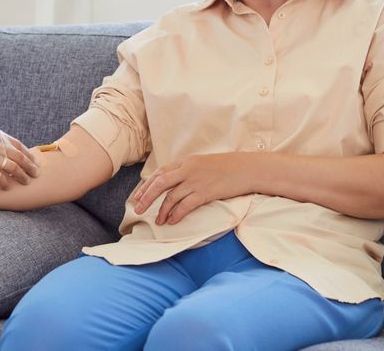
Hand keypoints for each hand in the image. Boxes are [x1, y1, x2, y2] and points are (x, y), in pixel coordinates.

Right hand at [0, 117, 40, 188]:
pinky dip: (5, 184)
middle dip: (30, 166)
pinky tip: (7, 188)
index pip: (18, 145)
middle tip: (36, 174)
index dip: (27, 154)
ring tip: (26, 182)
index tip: (33, 160)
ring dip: (22, 176)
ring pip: (14, 168)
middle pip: (20, 157)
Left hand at [131, 153, 251, 225]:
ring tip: (159, 221)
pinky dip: (176, 214)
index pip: (159, 173)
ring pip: (171, 197)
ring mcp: (196, 181)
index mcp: (185, 162)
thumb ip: (186, 171)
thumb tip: (172, 183)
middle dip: (146, 198)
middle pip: (159, 184)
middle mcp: (187, 170)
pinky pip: (185, 205)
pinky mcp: (205, 193)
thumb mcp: (201, 164)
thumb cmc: (225, 167)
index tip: (137, 197)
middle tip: (138, 210)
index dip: (146, 186)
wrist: (246, 168)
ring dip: (162, 211)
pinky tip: (172, 221)